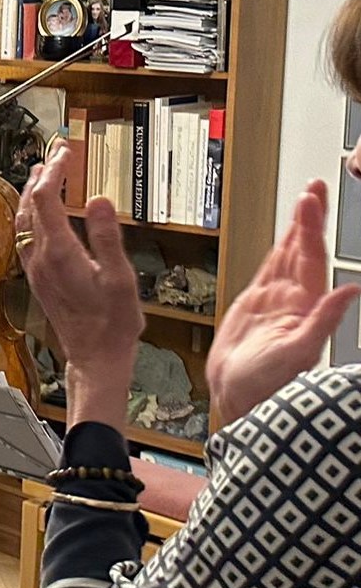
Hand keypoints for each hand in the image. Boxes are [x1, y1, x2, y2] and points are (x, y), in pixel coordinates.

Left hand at [16, 148, 141, 432]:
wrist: (94, 357)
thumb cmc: (112, 324)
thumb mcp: (120, 278)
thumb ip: (107, 237)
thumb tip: (99, 200)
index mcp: (60, 253)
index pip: (47, 199)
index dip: (54, 171)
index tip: (65, 152)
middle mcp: (40, 258)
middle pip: (31, 205)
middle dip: (42, 176)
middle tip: (56, 155)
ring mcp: (35, 268)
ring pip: (23, 221)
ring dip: (31, 194)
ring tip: (43, 175)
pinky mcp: (38, 278)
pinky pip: (25, 237)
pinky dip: (30, 215)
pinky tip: (40, 214)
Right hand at [207, 178, 358, 422]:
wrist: (238, 400)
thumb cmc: (268, 385)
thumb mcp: (299, 353)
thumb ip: (325, 320)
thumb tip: (351, 290)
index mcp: (305, 306)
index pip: (311, 256)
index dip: (311, 227)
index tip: (311, 200)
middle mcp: (294, 299)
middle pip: (302, 249)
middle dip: (308, 218)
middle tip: (314, 187)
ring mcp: (276, 301)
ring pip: (288, 255)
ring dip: (296, 228)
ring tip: (305, 201)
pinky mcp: (256, 306)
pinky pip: (269, 271)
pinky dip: (279, 253)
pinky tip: (287, 239)